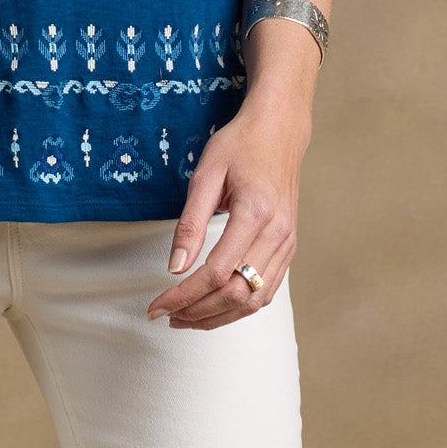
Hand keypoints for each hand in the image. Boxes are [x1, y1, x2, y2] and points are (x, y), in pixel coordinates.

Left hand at [144, 97, 307, 329]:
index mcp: (256, 214)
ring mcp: (288, 244)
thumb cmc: (240, 145)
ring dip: (218, 316)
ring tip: (185, 317)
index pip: (216, 273)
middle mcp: (278, 234)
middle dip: (196, 312)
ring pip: (254, 301)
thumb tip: (174, 267)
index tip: (156, 306)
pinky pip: (266, 291)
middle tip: (165, 315)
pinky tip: (214, 305)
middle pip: (235, 294)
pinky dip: (238, 306)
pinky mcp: (289, 247)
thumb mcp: (206, 174)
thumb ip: (190, 223)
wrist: (280, 130)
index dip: (183, 296)